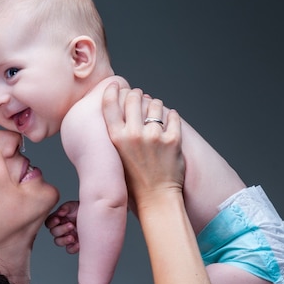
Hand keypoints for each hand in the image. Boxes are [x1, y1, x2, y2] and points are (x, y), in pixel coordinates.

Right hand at [45, 201, 79, 253]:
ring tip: (72, 237)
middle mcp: (61, 229)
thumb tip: (60, 213)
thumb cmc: (82, 210)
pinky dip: (73, 248)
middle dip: (61, 229)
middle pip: (54, 233)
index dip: (51, 223)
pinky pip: (69, 249)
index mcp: (58, 219)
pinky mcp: (74, 244)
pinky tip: (78, 244)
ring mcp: (67, 237)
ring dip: (64, 240)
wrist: (95, 217)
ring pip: (59, 242)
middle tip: (71, 225)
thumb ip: (65, 208)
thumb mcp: (73, 206)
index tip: (58, 220)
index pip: (49, 223)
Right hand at [101, 84, 184, 206]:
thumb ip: (117, 133)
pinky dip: (171, 117)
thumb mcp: (116, 155)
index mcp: (115, 138)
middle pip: (133, 98)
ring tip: (154, 115)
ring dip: (155, 106)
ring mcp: (154, 136)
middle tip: (139, 98)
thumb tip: (122, 108)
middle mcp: (133, 135)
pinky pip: (172, 115)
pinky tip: (168, 124)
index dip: (113, 90)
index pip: (110, 104)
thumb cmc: (134, 178)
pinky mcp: (173, 139)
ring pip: (155, 104)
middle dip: (137, 95)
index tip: (116, 86)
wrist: (156, 198)